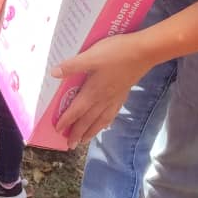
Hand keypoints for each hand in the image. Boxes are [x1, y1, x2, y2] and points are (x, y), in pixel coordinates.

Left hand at [50, 31, 154, 148]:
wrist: (143, 52)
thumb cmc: (116, 52)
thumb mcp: (91, 56)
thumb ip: (73, 66)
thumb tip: (53, 74)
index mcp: (93, 91)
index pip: (76, 110)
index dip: (66, 120)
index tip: (58, 131)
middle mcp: (103, 99)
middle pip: (88, 120)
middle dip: (78, 133)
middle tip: (70, 145)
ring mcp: (115, 98)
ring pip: (101, 120)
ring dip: (91, 131)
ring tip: (84, 140)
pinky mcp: (123, 94)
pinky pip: (112, 114)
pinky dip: (106, 122)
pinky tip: (105, 124)